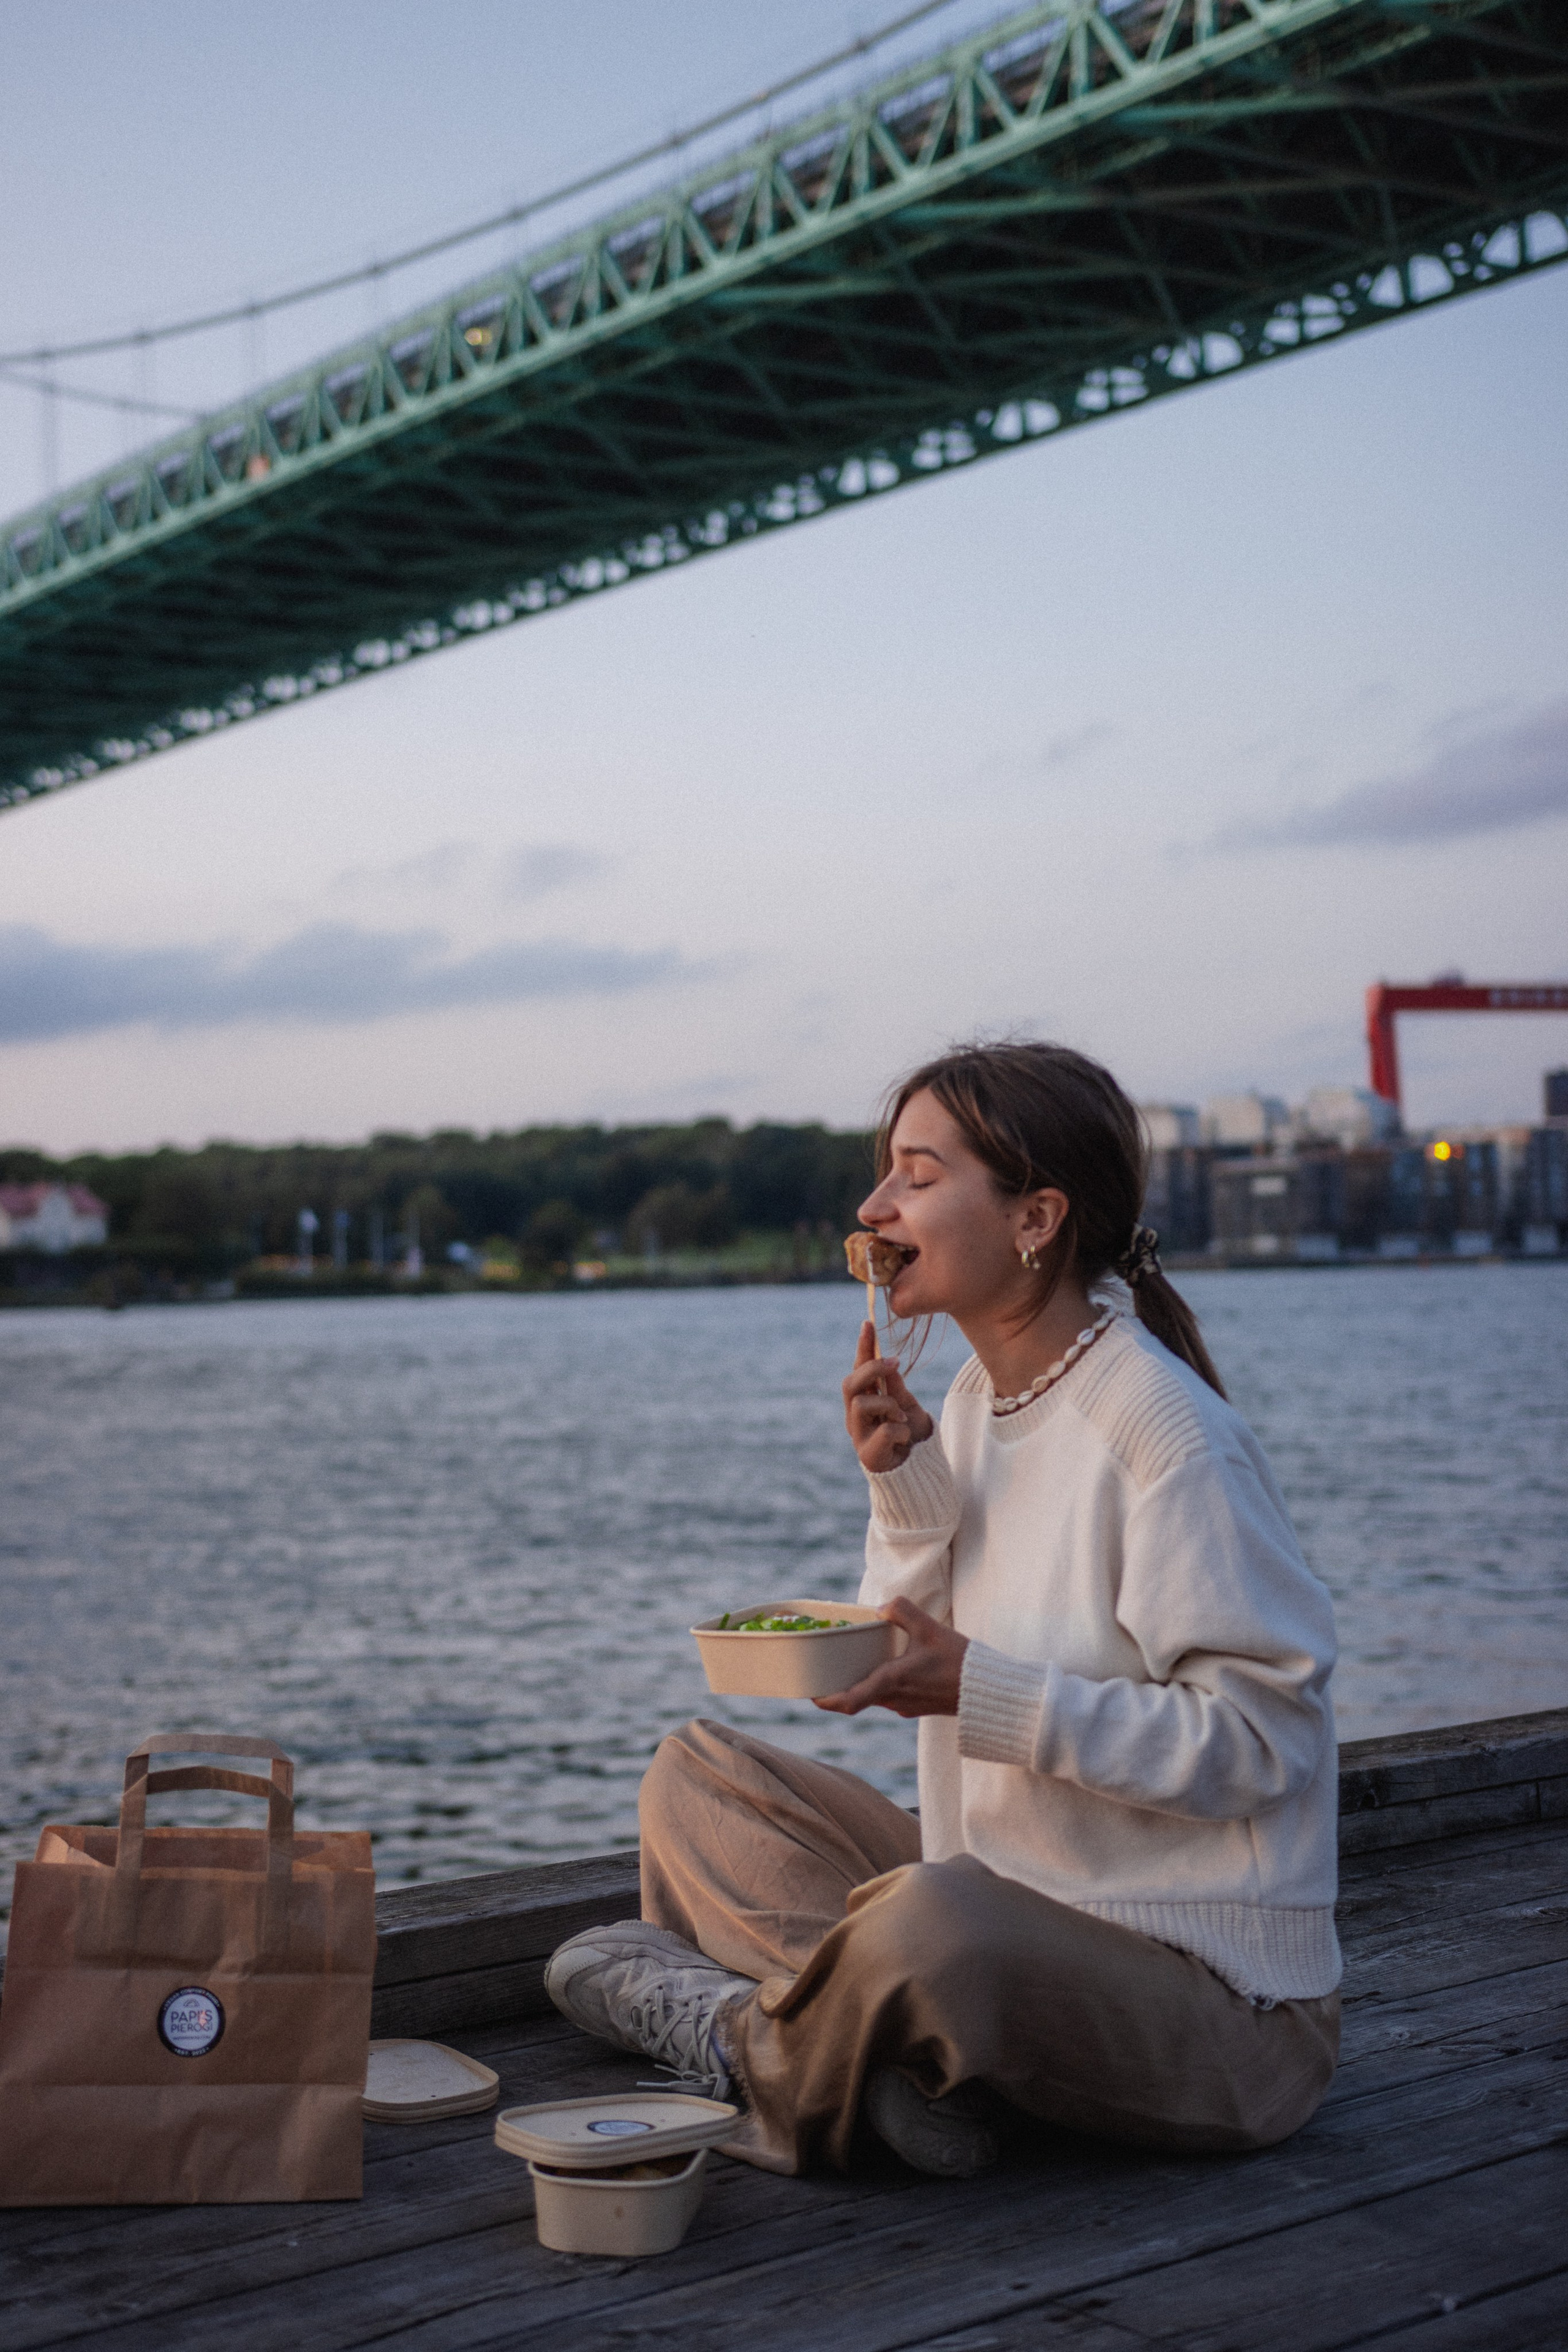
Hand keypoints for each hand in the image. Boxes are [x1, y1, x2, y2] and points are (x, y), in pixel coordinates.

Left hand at [813, 1596, 967, 1717]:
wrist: (988, 1691)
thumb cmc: (959, 1661)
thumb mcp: (930, 1627)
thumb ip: (902, 1610)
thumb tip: (880, 1606)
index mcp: (892, 1682)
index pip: (850, 1701)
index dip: (827, 1700)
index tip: (811, 1694)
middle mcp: (895, 1699)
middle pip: (857, 1699)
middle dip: (840, 1687)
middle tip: (826, 1669)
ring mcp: (906, 1706)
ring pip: (874, 1698)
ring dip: (861, 1685)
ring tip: (854, 1663)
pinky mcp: (917, 1707)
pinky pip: (890, 1697)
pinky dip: (880, 1686)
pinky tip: (887, 1666)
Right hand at [842, 1321, 934, 1472]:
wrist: (919, 1471)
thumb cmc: (911, 1437)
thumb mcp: (908, 1406)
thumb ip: (896, 1388)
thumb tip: (889, 1363)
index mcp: (864, 1401)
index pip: (858, 1370)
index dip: (862, 1347)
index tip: (868, 1323)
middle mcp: (855, 1417)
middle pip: (849, 1384)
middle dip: (871, 1369)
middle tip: (895, 1364)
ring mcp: (858, 1436)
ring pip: (861, 1405)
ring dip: (888, 1405)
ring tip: (901, 1417)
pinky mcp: (867, 1455)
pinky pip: (883, 1431)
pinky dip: (899, 1431)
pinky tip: (905, 1438)